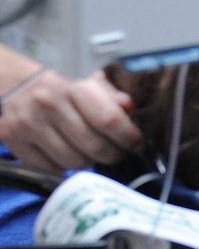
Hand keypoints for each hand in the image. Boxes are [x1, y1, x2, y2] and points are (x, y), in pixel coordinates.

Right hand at [0, 70, 141, 170]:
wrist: (15, 84)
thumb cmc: (60, 85)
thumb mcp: (88, 80)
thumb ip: (110, 95)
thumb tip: (130, 107)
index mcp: (73, 87)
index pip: (109, 120)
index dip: (128, 137)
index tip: (136, 143)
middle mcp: (49, 104)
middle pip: (94, 146)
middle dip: (113, 154)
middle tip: (118, 152)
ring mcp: (29, 124)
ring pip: (74, 162)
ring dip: (89, 162)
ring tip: (92, 152)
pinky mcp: (13, 140)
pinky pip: (50, 168)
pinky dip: (63, 167)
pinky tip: (68, 154)